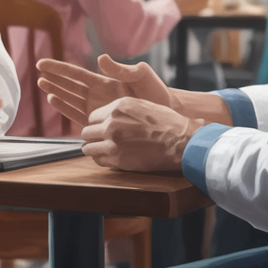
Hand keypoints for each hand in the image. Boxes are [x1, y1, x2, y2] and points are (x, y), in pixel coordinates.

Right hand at [37, 54, 171, 125]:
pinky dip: (65, 108)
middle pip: (69, 85)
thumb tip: (100, 59)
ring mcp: (97, 108)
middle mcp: (97, 94)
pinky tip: (54, 101)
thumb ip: (120, 69)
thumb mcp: (140, 75)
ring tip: (42, 85)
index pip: (76, 74)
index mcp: (104, 81)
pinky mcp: (100, 121)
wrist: (167, 111)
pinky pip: (78, 115)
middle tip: (38, 74)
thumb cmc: (155, 91)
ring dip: (56, 92)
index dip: (60, 69)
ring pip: (70, 99)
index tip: (43, 63)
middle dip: (54, 79)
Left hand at [80, 97, 206, 171]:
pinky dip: (102, 161)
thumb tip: (110, 118)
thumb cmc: (167, 124)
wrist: (180, 141)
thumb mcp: (142, 106)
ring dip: (95, 151)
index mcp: (118, 106)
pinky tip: (112, 159)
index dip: (97, 125)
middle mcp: (112, 121)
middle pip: (87, 132)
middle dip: (93, 138)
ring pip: (88, 147)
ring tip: (104, 153)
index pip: (92, 116)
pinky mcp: (117, 157)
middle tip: (101, 143)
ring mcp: (113, 140)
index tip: (101, 130)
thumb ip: (122, 111)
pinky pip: (98, 160)